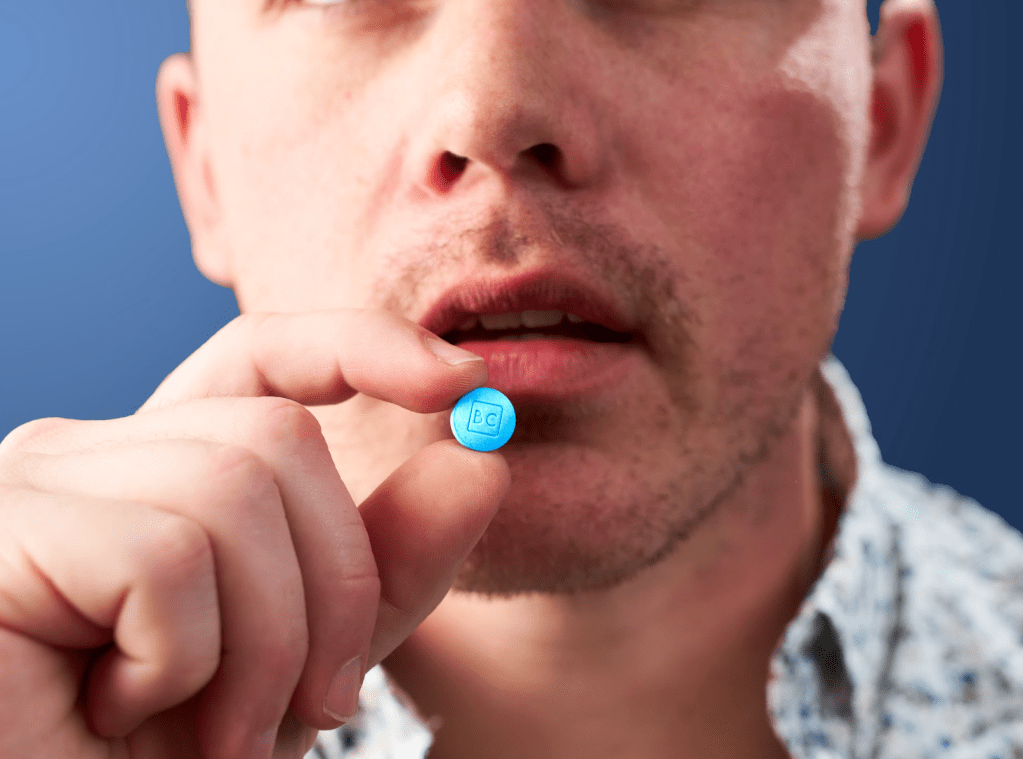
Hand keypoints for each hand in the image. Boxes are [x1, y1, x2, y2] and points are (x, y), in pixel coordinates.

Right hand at [0, 310, 509, 758]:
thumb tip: (482, 463)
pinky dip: (185, 660)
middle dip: (339, 582)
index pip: (265, 357)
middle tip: (322, 704)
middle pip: (278, 435)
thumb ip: (388, 562)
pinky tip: (121, 712)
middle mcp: (91, 452)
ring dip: (268, 643)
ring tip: (219, 733)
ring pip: (233, 489)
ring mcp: (38, 484)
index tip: (466, 382)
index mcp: (161, 466)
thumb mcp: (313, 653)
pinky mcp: (5, 533)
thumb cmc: (178, 754)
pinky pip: (167, 556)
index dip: (363, 347)